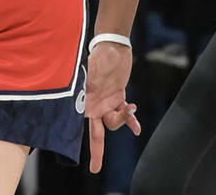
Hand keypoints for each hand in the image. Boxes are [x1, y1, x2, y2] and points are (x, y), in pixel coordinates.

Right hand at [85, 40, 140, 173]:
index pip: (80, 126)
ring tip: (131, 107)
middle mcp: (94, 106)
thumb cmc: (98, 56)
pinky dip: (131, 120)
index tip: (77, 150)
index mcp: (84, 102)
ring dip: (124, 119)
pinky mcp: (118, 97)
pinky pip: (125, 114)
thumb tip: (82, 93)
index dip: (78, 139)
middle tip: (95, 169)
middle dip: (97, 152)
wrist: (113, 46)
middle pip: (95, 134)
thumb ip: (86, 83)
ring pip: (114, 123)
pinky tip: (137, 129)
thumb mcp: (90, 70)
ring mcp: (106, 103)